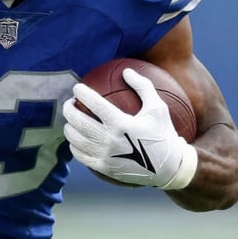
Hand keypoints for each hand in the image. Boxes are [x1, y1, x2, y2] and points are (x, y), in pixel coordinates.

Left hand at [63, 68, 197, 188]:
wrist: (168, 167)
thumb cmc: (162, 133)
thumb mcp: (158, 107)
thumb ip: (143, 86)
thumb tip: (126, 71)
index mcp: (121, 123)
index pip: (94, 104)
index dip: (82, 93)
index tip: (77, 88)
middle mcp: (109, 140)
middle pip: (78, 122)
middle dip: (69, 109)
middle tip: (70, 103)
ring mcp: (104, 155)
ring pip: (75, 139)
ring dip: (69, 127)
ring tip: (71, 120)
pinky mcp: (102, 167)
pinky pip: (80, 155)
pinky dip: (74, 145)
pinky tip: (75, 139)